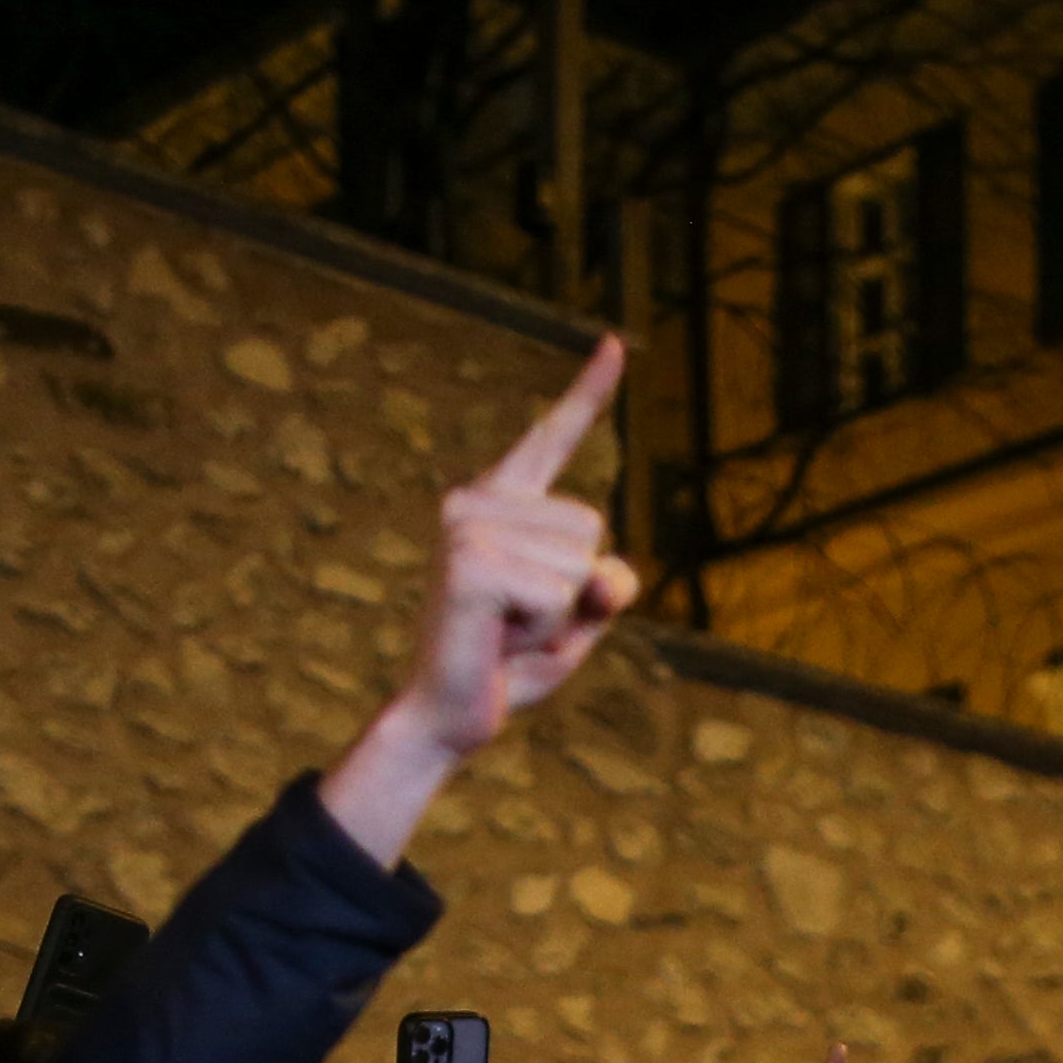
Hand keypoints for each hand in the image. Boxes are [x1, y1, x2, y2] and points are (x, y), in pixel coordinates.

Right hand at [320, 334, 637, 864]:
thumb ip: (604, 590)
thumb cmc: (506, 666)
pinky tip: (498, 637)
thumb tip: (609, 573)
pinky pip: (559, 593)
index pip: (552, 438)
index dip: (587, 392)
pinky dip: (544, 629)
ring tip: (505, 629)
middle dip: (577, 588)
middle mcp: (476, 501)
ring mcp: (467, 526)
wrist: (446, 718)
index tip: (616, 343)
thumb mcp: (576, 624)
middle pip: (593, 525)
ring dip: (559, 613)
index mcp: (502, 504)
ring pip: (580, 561)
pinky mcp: (469, 562)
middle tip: (518, 620)